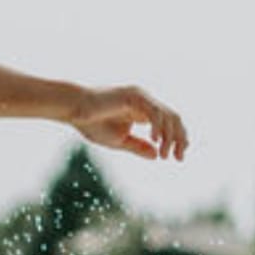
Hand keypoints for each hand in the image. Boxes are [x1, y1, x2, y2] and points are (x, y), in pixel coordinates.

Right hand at [72, 85, 187, 160]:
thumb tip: (156, 155)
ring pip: (167, 115)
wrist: (75, 110)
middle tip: (179, 158)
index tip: (179, 156)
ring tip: (165, 154)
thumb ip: (138, 147)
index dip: (178, 138)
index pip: (169, 123)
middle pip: (174, 118)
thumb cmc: (92, 124)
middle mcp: (147, 102)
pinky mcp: (135, 96)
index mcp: (144, 111)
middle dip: (180, 138)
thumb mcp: (119, 140)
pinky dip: (157, 126)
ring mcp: (142, 97)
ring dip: (170, 136)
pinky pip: (153, 112)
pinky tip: (155, 140)